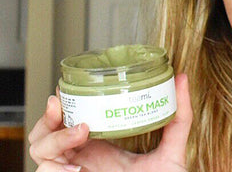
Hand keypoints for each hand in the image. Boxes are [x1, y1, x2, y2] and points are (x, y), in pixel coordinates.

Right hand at [29, 74, 192, 171]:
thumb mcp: (171, 149)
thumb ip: (179, 117)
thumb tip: (182, 80)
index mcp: (99, 146)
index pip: (68, 121)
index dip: (62, 104)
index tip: (68, 88)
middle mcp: (80, 158)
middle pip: (45, 132)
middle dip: (49, 116)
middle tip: (62, 106)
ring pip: (39, 150)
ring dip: (54, 138)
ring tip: (80, 132)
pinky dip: (52, 167)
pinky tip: (74, 164)